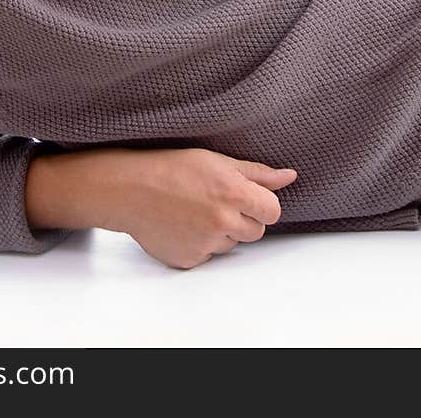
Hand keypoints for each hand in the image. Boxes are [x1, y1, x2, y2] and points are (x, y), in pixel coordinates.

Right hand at [106, 146, 298, 269]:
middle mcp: (223, 222)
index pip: (273, 211)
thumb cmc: (172, 168)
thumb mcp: (217, 161)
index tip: (247, 197)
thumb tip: (289, 176)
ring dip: (222, 232)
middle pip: (256, 231)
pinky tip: (184, 225)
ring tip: (196, 211)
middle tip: (217, 202)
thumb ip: (257, 173)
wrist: (131, 190)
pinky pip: (208, 255)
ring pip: (231, 244)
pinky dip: (200, 243)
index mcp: (233, 194)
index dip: (262, 204)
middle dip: (243, 219)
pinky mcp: (190, 260)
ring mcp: (206, 244)